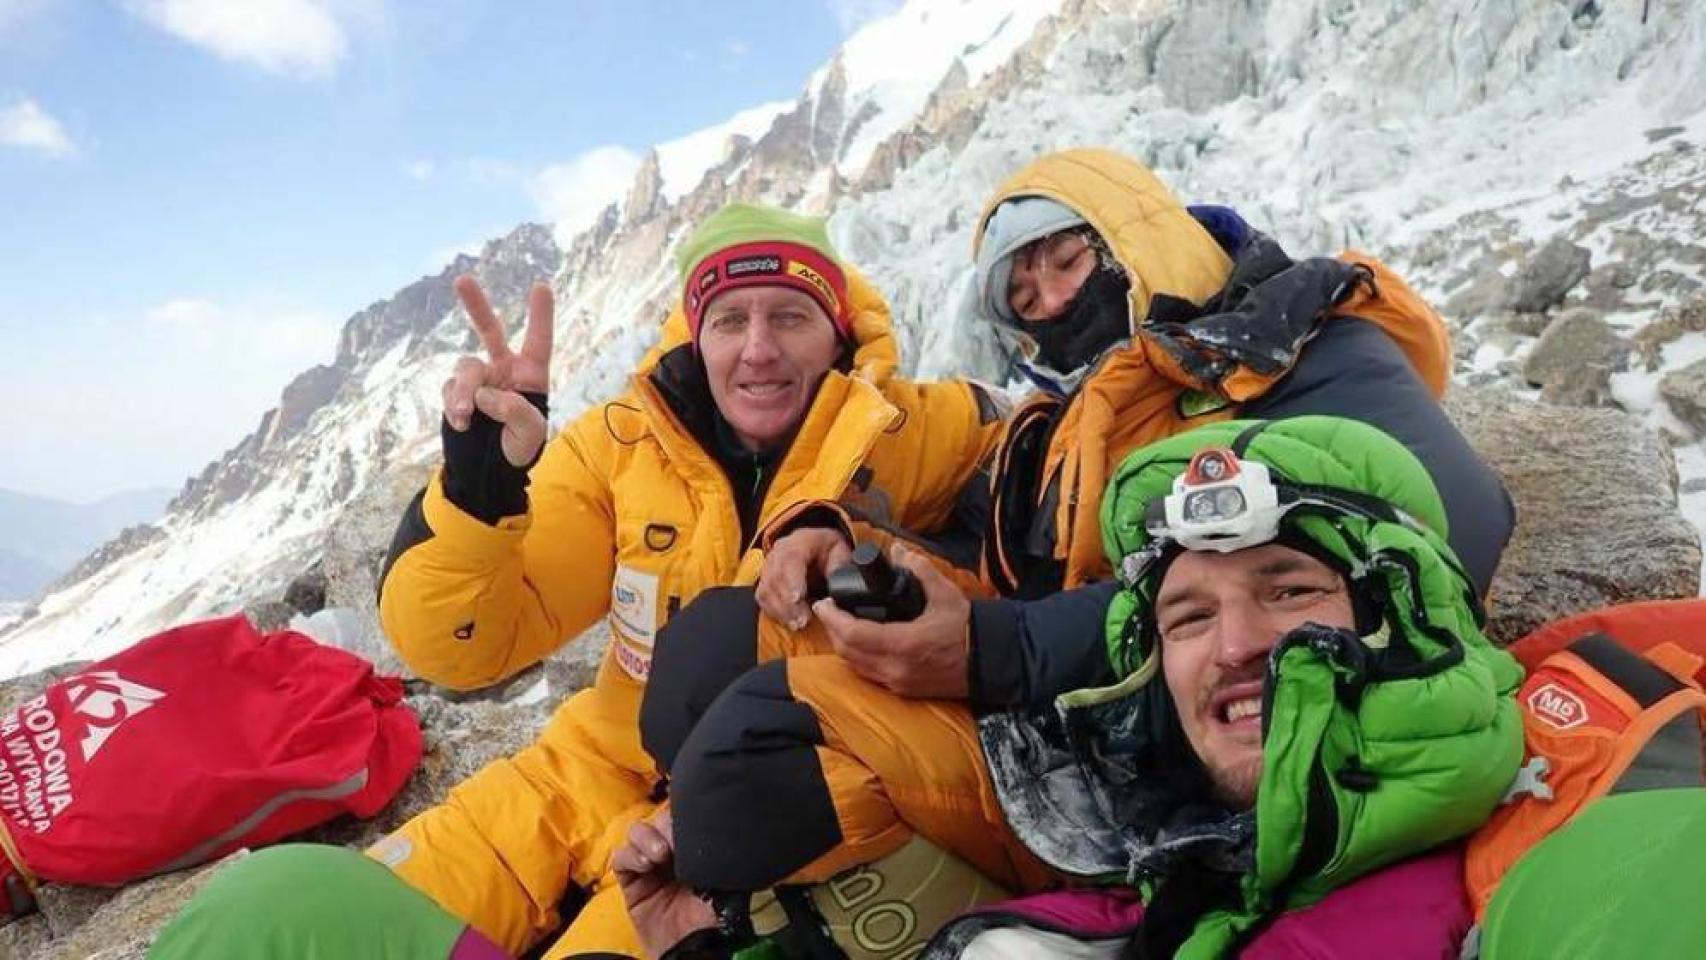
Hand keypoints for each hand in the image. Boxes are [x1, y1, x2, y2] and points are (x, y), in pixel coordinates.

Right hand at [441, 275, 553, 466]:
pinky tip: (461, 423)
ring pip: (467, 368)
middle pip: (490, 331)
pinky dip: (454, 406)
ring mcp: (478, 380)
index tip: (542, 287)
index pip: (538, 340)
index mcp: (530, 374)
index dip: (540, 315)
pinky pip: (451, 390)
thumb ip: (515, 411)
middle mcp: (503, 370)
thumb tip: (485, 393)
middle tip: (462, 279)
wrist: (489, 470)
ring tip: (466, 414)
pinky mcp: (455, 394)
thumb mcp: (531, 433)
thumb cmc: (520, 448)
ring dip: (465, 391)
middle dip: (476, 305)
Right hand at [613, 810, 715, 959]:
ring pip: (638, 831)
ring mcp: (650, 866)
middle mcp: (673, 852)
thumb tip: (729, 827)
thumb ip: (726, 853)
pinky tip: (646, 864)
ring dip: (648, 836)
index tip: (696, 815)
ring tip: (661, 854)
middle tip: (678, 837)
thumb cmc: (717, 916)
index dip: (687, 810)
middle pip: (660, 818)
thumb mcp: (729, 878)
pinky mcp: (631, 882)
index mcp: (698, 847)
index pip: (687, 816)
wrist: (698, 948)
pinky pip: (621, 857)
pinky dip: (631, 854)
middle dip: (668, 823)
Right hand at [756, 528, 853, 629]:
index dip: (792, 579)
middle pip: (776, 577)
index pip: (791, 558)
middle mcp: (780, 551)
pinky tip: (789, 621)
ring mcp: (769, 565)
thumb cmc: (829, 549)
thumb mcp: (841, 551)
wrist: (817, 546)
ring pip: (766, 589)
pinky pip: (763, 598)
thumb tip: (839, 588)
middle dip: (788, 603)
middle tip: (802, 620)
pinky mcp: (765, 580)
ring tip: (797, 625)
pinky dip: (774, 612)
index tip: (798, 598)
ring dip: (781, 610)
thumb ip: (840, 568)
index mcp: (800, 540)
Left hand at [812, 543, 971, 698]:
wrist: (991, 660)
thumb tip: (899, 550)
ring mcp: (899, 683)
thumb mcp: (944, 593)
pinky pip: (870, 676)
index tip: (824, 603)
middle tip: (828, 611)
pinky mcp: (904, 691)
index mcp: (903, 643)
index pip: (853, 633)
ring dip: (843, 646)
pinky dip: (857, 660)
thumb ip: (919, 568)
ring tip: (839, 625)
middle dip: (833, 630)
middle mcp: (895, 668)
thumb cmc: (967, 627)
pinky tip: (859, 644)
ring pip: (856, 666)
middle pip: (847, 652)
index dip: (833, 618)